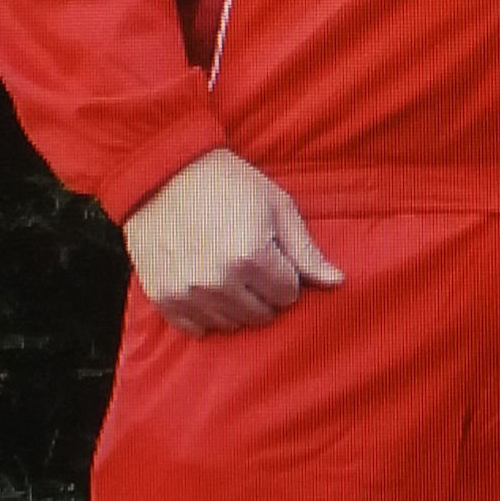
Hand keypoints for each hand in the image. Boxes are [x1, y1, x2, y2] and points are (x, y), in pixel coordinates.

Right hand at [120, 148, 342, 336]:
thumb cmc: (229, 184)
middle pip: (261, 314)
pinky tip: (207, 289)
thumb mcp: (277, 207)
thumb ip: (306, 251)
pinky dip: (205, 314)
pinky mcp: (162, 297)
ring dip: (236, 305)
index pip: (288, 295)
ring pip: (230, 323)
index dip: (286, 276)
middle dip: (265, 294)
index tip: (274, 258)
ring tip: (229, 274)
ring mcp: (187, 292)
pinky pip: (194, 327)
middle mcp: (218, 280)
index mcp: (252, 256)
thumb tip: (337, 282)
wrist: (166, 173)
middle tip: (253, 267)